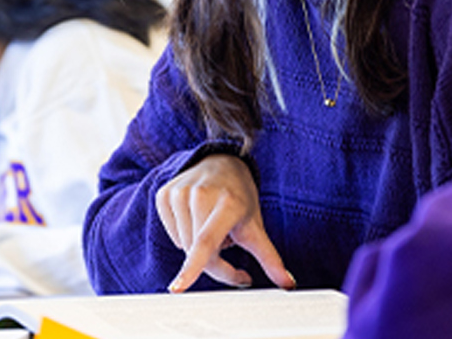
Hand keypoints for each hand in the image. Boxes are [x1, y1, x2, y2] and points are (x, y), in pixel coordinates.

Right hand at [154, 153, 294, 292]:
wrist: (221, 162)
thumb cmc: (239, 198)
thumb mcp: (256, 226)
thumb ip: (269, 258)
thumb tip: (288, 284)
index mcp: (227, 203)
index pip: (206, 241)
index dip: (192, 267)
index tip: (177, 288)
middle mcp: (200, 194)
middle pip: (197, 252)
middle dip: (214, 261)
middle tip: (228, 244)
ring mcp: (178, 192)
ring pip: (183, 246)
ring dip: (198, 248)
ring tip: (211, 225)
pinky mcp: (163, 194)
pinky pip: (172, 234)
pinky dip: (184, 235)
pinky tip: (196, 218)